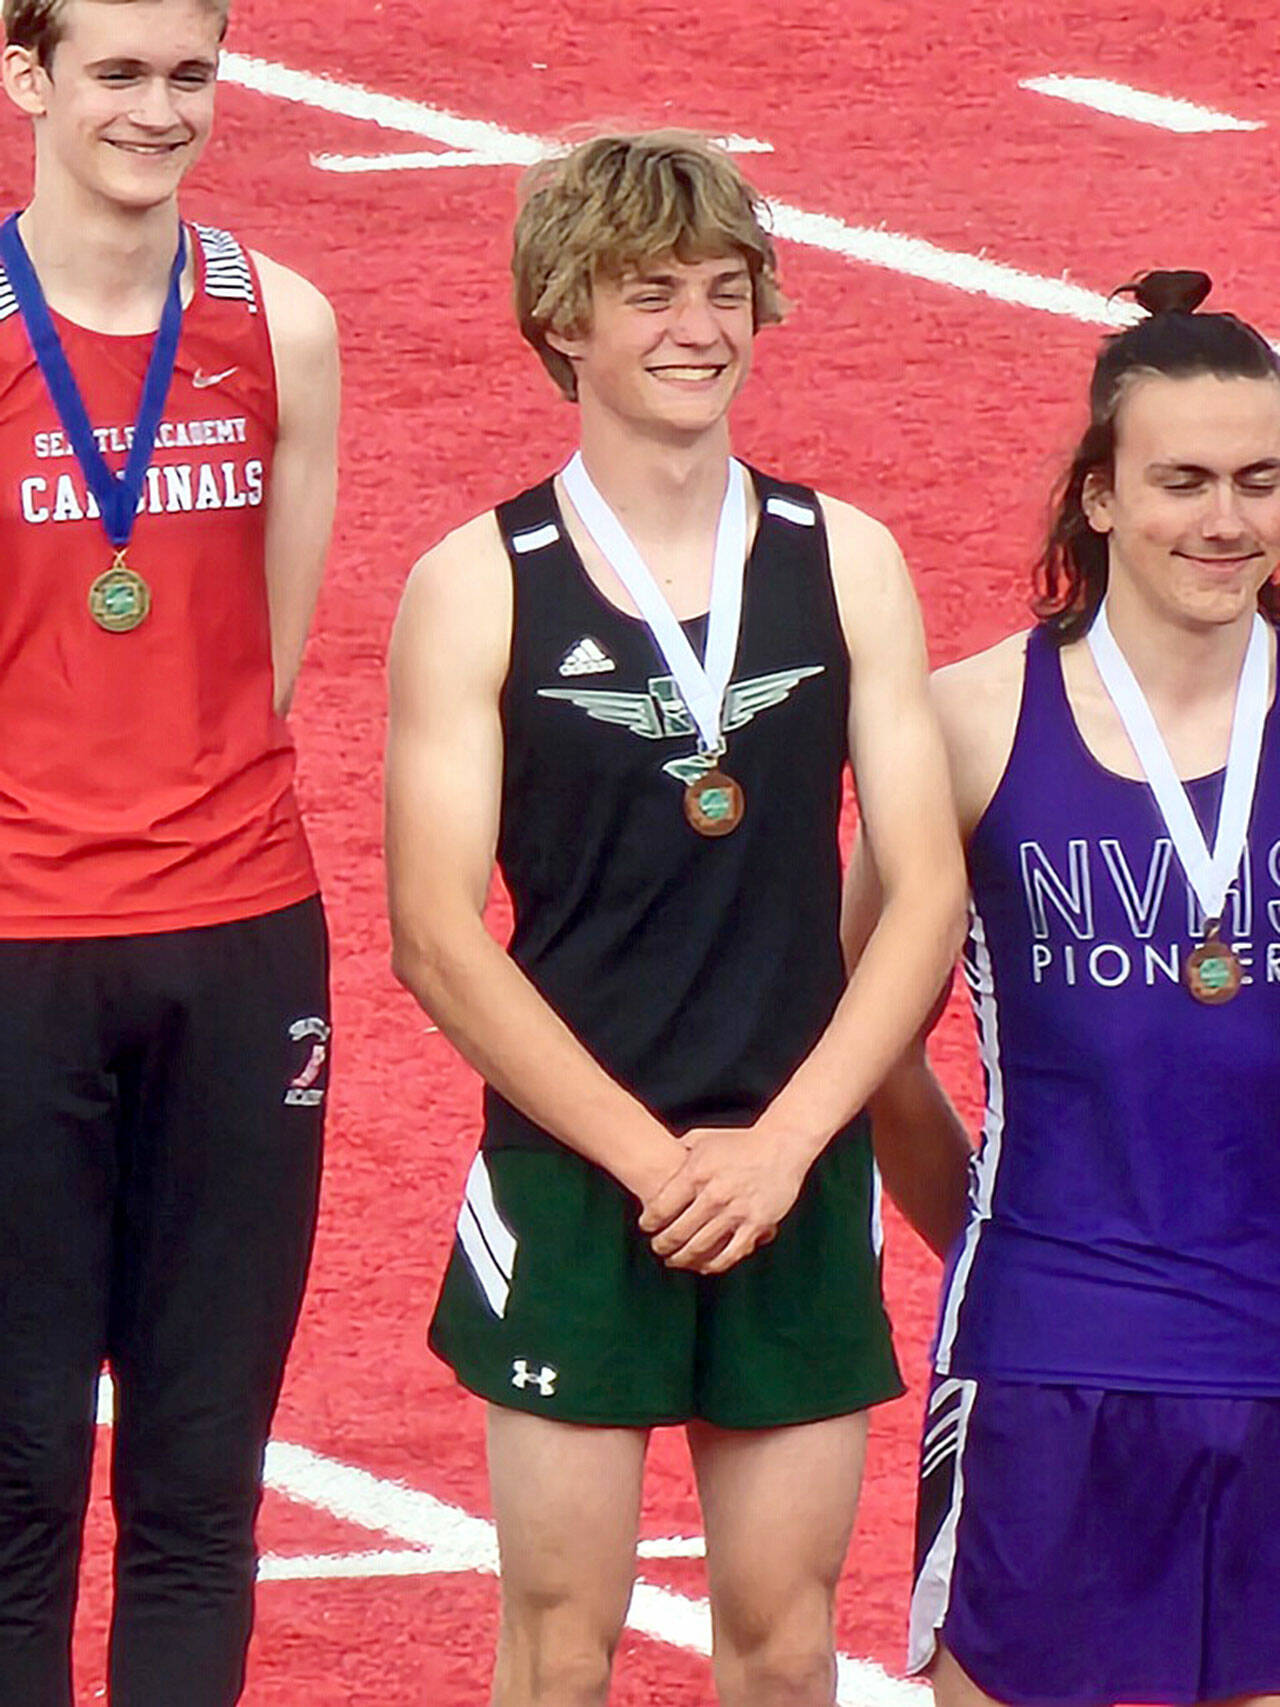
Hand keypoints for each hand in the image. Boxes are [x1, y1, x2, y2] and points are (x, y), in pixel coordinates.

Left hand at [637, 1126, 807, 1274]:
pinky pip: (731, 1254)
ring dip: (682, 1258)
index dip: (649, 1222)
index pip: (661, 1208)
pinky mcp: (756, 1224)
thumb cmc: (739, 1142)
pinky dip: (714, 1264)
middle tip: (657, 1248)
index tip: (646, 1227)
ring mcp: (736, 1211)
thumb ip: (680, 1151)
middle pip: (677, 1232)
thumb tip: (660, 1160)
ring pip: (700, 1247)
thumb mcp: (704, 1139)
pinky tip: (704, 1266)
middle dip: (662, 1245)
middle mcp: (714, 1194)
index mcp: (697, 1173)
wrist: (781, 1145)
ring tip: (674, 1260)